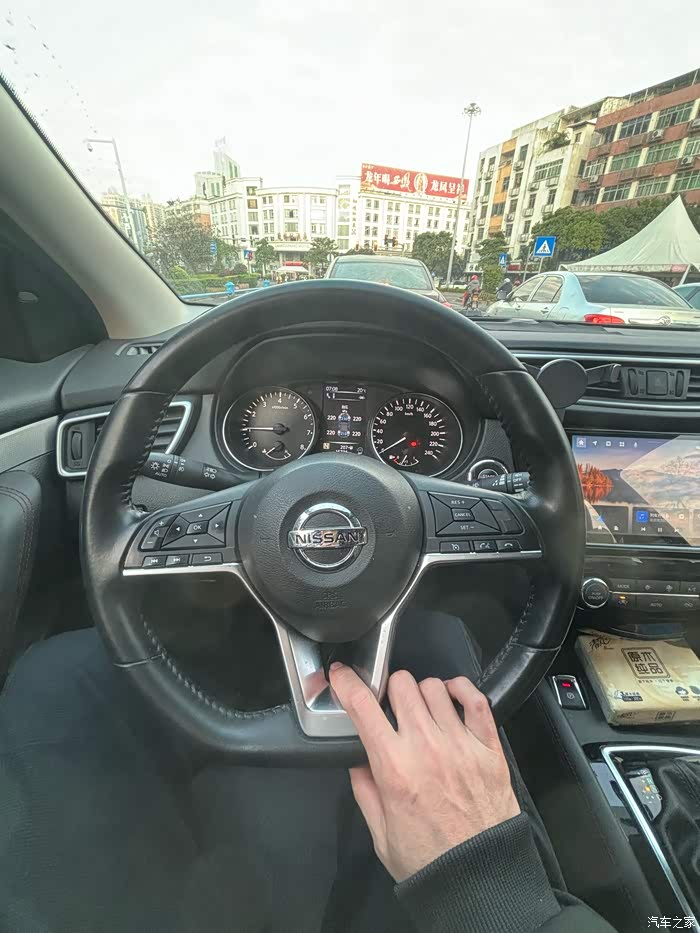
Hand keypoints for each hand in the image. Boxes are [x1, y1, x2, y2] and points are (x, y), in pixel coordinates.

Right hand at [329, 664, 519, 881]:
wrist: (480, 879)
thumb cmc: (431, 861)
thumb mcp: (381, 834)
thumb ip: (365, 790)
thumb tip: (357, 760)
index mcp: (394, 768)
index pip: (363, 707)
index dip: (347, 683)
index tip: (341, 676)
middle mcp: (427, 747)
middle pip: (401, 684)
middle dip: (389, 690)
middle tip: (390, 708)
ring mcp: (461, 743)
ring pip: (434, 686)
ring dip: (422, 693)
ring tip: (422, 711)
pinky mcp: (488, 747)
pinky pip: (474, 698)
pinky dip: (460, 689)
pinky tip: (451, 699)